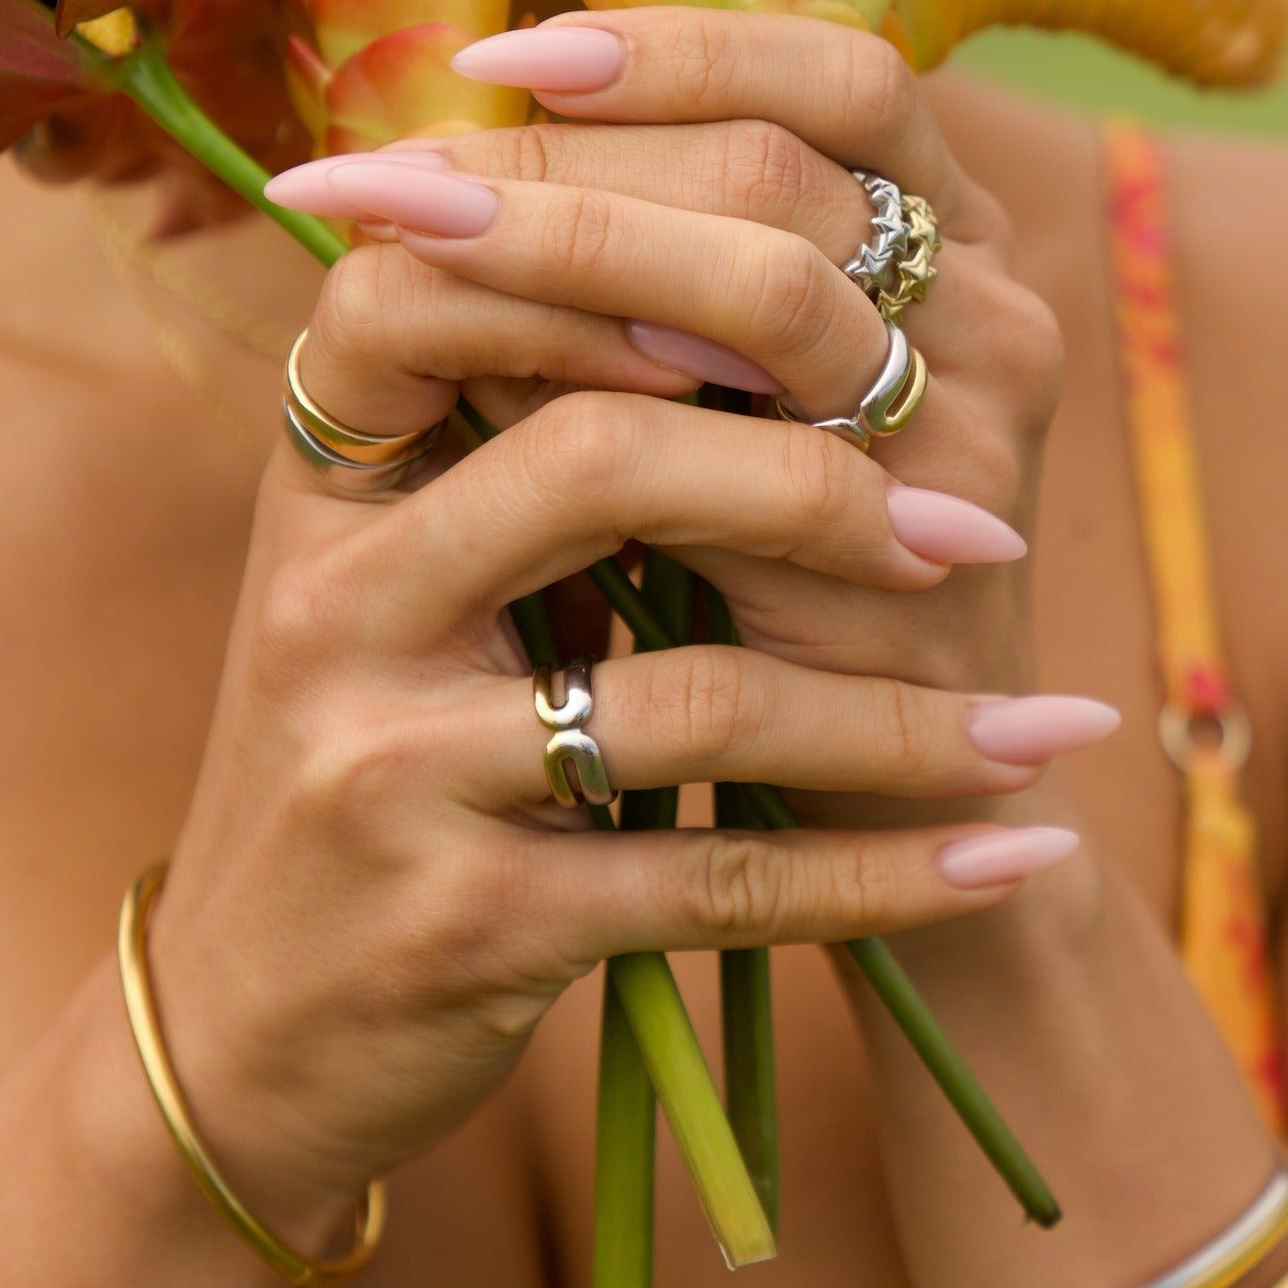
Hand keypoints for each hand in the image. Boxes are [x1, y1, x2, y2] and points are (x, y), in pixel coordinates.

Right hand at [148, 209, 1085, 1253]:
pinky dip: (884, 873)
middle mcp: (333, 603)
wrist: (251, 1023)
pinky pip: (714, 885)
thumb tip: (736, 291)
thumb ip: (506, 434)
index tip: (806, 312)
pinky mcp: (461, 927)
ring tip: (1036, 732)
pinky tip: (1006, 856)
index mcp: (322, 484)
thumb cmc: (366, 755)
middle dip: (816, 483)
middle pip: (598, 458)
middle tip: (968, 532)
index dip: (624, 264)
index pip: (432, 286)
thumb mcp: (394, 574)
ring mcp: (385, 771)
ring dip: (900, 721)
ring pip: (695, 696)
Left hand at [268, 7, 1063, 719]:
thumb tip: (438, 175)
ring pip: (770, 286)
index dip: (675, 48)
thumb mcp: (710, 393)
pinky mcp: (926, 559)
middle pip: (778, 164)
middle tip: (392, 171)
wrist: (876, 790)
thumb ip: (627, 282)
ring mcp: (979, 429)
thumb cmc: (766, 567)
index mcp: (959, 238)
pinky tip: (480, 381)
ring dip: (567, 247)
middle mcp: (997, 309)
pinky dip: (609, 400)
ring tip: (404, 234)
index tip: (498, 58)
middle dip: (565, 157)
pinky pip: (758, 452)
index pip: (839, 74)